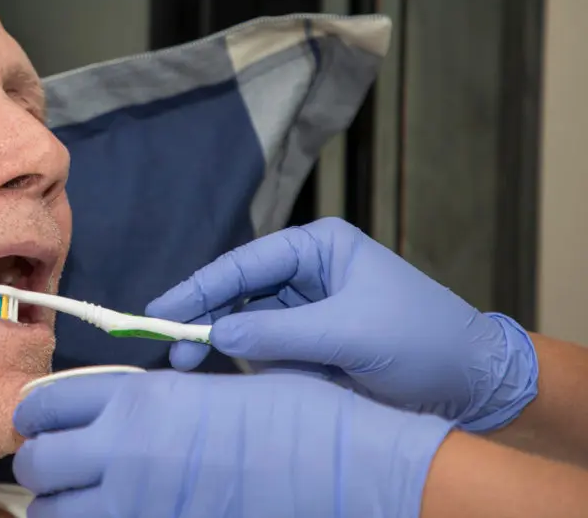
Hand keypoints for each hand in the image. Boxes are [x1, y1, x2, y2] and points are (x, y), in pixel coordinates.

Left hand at [13, 371, 452, 517]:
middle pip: (36, 463)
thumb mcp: (210, 390)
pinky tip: (113, 516)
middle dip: (37, 466)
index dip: (33, 414)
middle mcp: (125, 451)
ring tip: (78, 503)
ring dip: (57, 508)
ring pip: (52, 516)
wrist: (347, 467)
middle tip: (55, 469)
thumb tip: (112, 416)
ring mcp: (140, 505)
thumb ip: (150, 402)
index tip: (36, 422)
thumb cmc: (294, 416)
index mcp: (139, 399)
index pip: (46, 404)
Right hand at [145, 217, 537, 431]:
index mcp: (319, 247)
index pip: (245, 263)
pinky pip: (265, 349)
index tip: (161, 309)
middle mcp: (307, 272)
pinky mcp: (309, 344)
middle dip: (204, 316)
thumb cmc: (421, 339)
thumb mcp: (350, 333)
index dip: (200, 286)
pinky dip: (244, 361)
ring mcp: (306, 309)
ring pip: (246, 322)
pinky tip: (222, 370)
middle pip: (238, 291)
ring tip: (188, 364)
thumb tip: (218, 331)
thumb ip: (280, 332)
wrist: (470, 384)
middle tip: (169, 347)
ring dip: (219, 341)